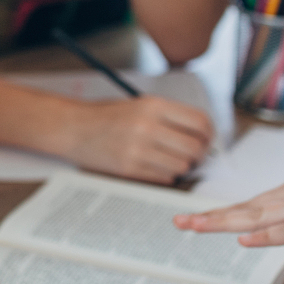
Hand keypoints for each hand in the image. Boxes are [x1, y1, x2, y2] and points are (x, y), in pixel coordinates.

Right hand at [59, 93, 214, 183]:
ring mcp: (138, 149)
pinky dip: (167, 175)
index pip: (199, 122)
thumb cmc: (107, 116)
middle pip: (195, 147)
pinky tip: (157, 167)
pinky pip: (165, 178)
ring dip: (182, 166)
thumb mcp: (139, 105)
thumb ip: (169, 117)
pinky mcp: (130, 169)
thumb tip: (201, 134)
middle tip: (194, 155)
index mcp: (153, 106)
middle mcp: (148, 126)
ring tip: (171, 160)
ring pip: (182, 166)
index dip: (209, 134)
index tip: (206, 139)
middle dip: (199, 154)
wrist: (73, 128)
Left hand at [171, 141, 283, 245]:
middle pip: (243, 210)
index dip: (221, 214)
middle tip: (178, 223)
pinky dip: (266, 235)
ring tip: (194, 226)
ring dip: (223, 222)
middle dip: (209, 218)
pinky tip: (245, 239)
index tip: (195, 219)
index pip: (249, 207)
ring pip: (256, 217)